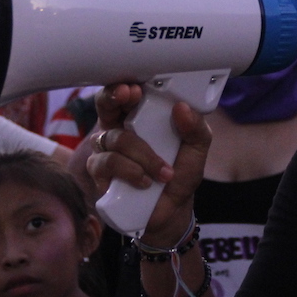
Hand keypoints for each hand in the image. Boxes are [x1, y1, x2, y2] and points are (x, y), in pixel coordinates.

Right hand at [88, 83, 211, 242]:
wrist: (172, 211)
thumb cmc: (179, 174)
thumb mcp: (197, 149)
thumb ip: (196, 129)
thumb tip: (182, 108)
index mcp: (140, 118)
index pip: (126, 93)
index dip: (125, 86)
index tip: (134, 88)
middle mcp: (119, 130)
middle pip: (104, 104)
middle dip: (113, 97)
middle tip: (128, 96)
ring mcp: (106, 151)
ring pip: (114, 139)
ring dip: (142, 154)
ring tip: (163, 172)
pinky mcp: (99, 174)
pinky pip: (107, 163)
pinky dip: (130, 171)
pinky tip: (146, 182)